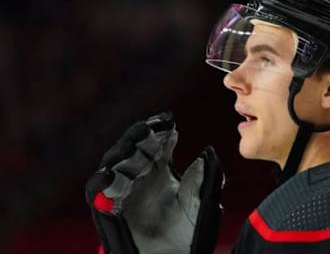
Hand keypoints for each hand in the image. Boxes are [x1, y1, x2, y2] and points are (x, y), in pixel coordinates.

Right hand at [85, 113, 223, 253]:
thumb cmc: (187, 230)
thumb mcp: (200, 204)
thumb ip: (203, 180)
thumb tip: (206, 152)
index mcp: (161, 166)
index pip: (158, 140)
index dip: (161, 128)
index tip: (170, 122)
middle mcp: (140, 173)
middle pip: (135, 145)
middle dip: (140, 136)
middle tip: (149, 130)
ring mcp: (124, 188)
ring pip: (116, 162)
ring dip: (124, 154)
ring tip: (134, 150)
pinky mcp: (109, 206)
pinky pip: (99, 190)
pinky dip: (103, 182)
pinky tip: (111, 177)